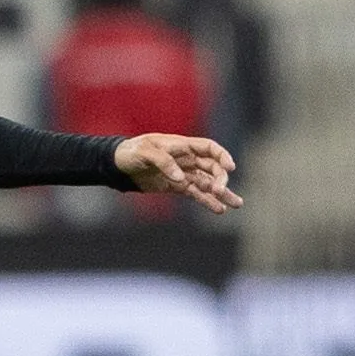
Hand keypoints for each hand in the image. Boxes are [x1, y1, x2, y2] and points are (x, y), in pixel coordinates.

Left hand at [114, 134, 243, 214]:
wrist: (118, 164)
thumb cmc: (131, 151)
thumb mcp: (144, 152)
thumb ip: (164, 162)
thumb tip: (181, 178)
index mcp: (182, 146)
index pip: (209, 148)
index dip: (222, 156)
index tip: (230, 167)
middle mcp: (187, 159)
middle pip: (212, 168)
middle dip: (220, 179)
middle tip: (220, 191)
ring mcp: (183, 173)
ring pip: (208, 183)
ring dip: (222, 193)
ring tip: (236, 204)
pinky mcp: (177, 186)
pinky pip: (196, 193)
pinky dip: (207, 201)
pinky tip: (219, 209)